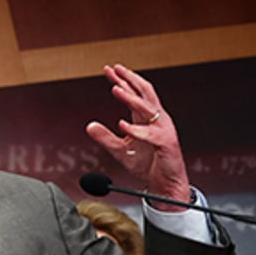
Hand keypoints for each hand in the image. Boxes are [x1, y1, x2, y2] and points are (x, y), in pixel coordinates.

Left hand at [84, 65, 190, 211]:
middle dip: (129, 79)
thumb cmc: (148, 165)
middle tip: (115, 70)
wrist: (165, 184)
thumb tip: (89, 126)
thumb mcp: (120, 150)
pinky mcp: (166, 143)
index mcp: (146, 118)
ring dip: (131, 98)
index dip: (122, 80)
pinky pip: (150, 134)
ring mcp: (163, 130)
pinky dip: (136, 129)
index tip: (108, 70)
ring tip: (116, 89)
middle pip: (144, 93)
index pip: (134, 93)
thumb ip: (105, 137)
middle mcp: (156, 120)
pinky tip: (123, 125)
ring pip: (148, 109)